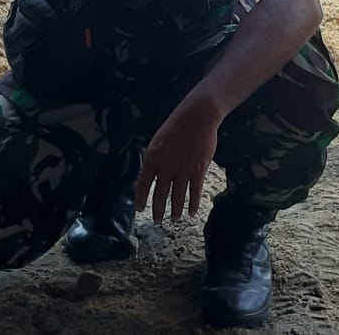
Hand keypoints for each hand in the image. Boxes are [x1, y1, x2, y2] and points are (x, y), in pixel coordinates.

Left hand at [135, 97, 222, 224]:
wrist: (197, 117)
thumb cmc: (177, 126)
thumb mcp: (158, 141)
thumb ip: (154, 159)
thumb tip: (150, 174)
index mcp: (153, 158)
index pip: (143, 184)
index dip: (141, 198)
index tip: (140, 209)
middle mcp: (166, 166)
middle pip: (160, 194)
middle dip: (157, 210)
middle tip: (157, 221)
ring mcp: (183, 170)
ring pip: (177, 196)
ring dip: (174, 210)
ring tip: (173, 219)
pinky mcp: (198, 170)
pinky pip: (195, 192)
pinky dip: (193, 204)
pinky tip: (191, 212)